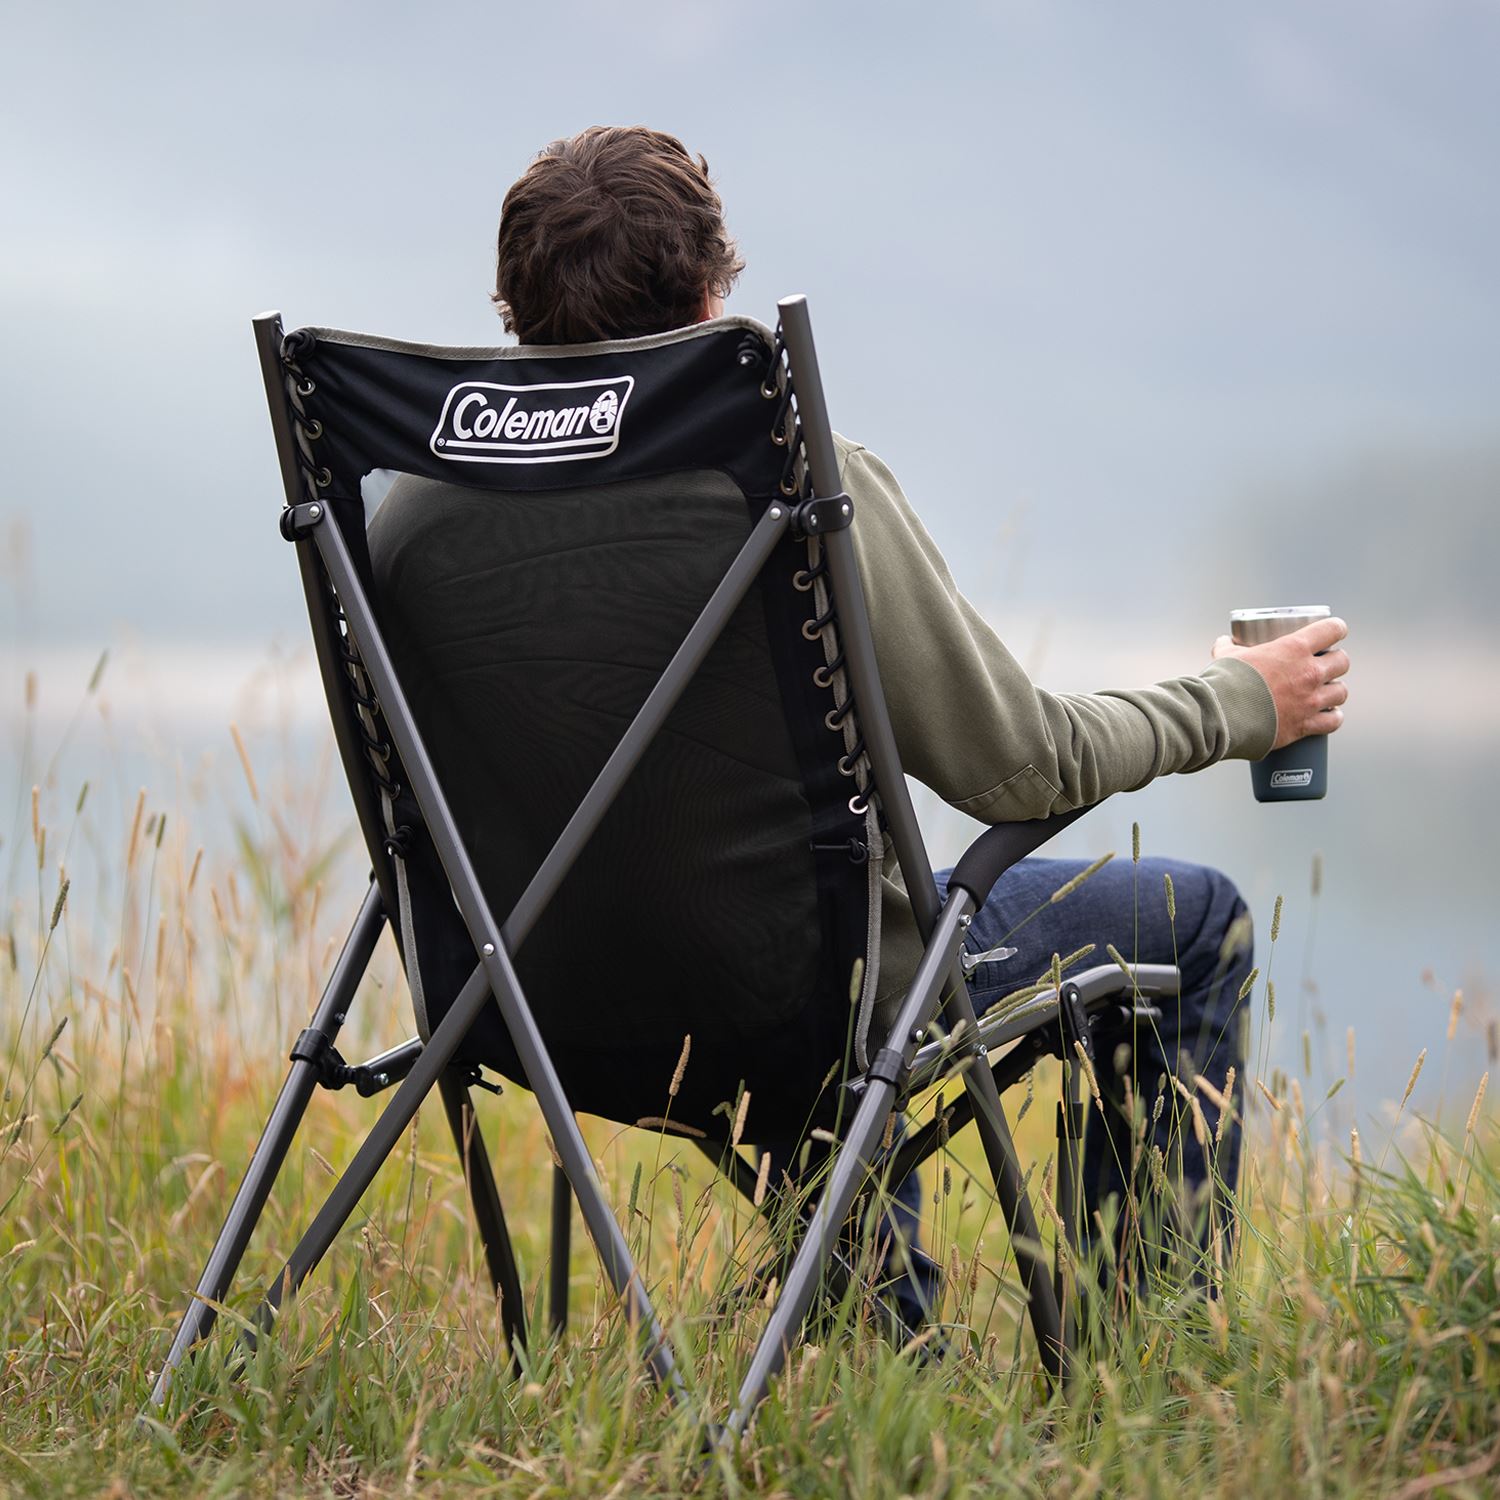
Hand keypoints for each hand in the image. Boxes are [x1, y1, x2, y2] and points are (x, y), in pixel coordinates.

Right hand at [1211, 617, 1348, 750]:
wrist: (1221, 716)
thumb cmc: (1225, 682)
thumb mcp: (1226, 656)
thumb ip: (1228, 647)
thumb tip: (1223, 643)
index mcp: (1294, 648)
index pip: (1333, 629)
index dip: (1336, 629)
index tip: (1333, 633)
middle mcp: (1309, 673)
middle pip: (1342, 661)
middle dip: (1336, 662)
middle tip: (1323, 665)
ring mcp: (1310, 700)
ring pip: (1341, 692)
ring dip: (1334, 690)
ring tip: (1324, 692)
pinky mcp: (1305, 724)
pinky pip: (1333, 721)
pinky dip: (1332, 718)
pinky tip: (1327, 715)